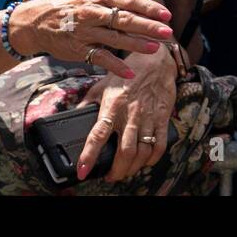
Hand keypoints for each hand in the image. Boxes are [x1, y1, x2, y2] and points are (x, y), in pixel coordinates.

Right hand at [8, 0, 172, 78]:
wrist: (39, 20)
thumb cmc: (77, 4)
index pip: (129, 0)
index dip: (149, 7)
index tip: (167, 14)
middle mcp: (94, 12)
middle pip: (124, 19)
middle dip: (147, 26)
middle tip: (167, 32)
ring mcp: (85, 31)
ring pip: (113, 38)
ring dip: (135, 44)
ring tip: (154, 49)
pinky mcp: (78, 48)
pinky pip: (98, 57)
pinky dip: (114, 66)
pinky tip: (129, 73)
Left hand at [76, 44, 176, 182]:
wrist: (156, 60)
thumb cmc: (128, 72)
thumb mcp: (103, 84)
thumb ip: (89, 101)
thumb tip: (74, 113)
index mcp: (112, 105)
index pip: (98, 134)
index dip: (89, 155)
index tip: (83, 171)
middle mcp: (130, 113)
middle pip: (124, 151)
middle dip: (117, 171)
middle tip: (110, 176)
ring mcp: (148, 117)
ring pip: (142, 152)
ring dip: (133, 168)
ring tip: (125, 171)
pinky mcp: (162, 118)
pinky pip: (160, 145)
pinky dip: (152, 159)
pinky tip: (145, 161)